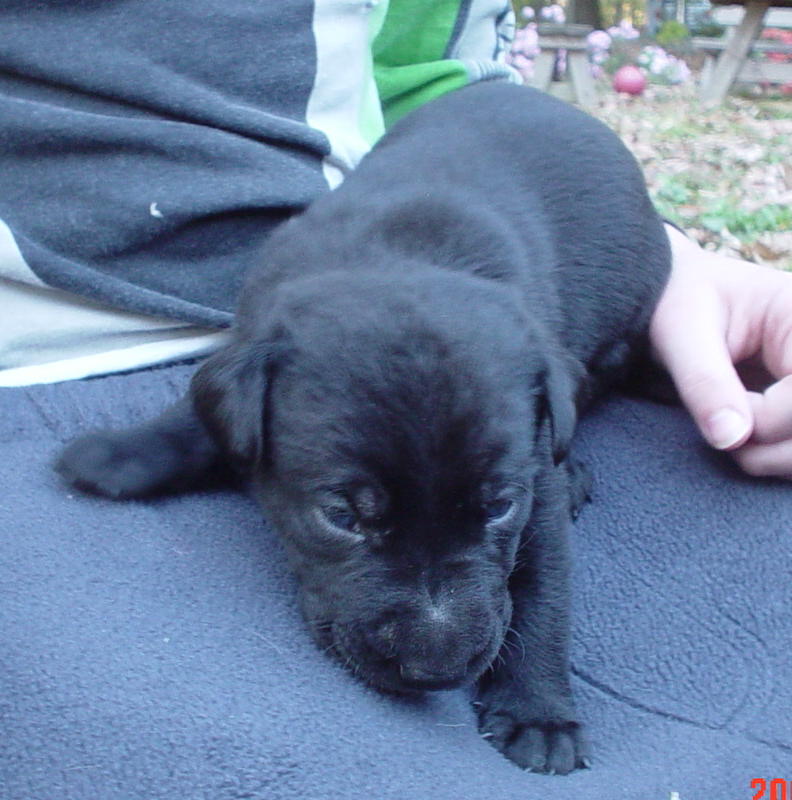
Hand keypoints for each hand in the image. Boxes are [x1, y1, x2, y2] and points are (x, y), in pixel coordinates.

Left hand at [650, 224, 791, 479]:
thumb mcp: (681, 332)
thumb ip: (704, 382)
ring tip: (732, 438)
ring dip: (777, 459)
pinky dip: (778, 457)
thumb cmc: (676, 300)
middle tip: (726, 437)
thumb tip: (731, 438)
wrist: (671, 295)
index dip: (769, 419)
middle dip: (776, 447)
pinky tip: (747, 443)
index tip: (724, 414)